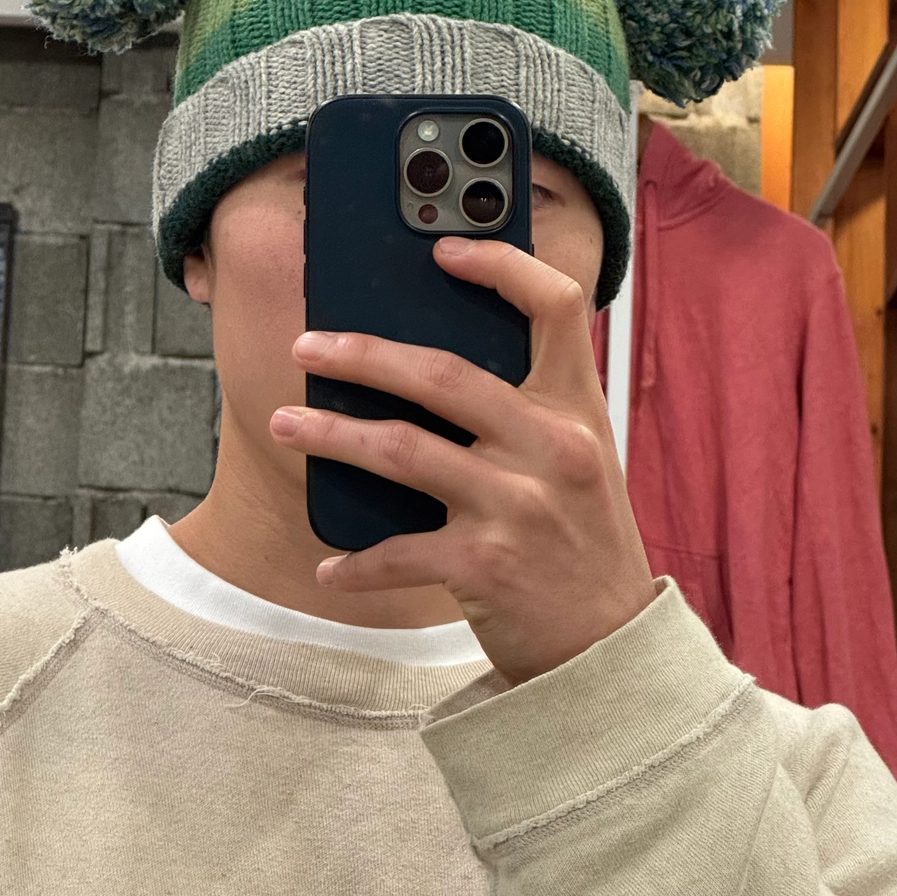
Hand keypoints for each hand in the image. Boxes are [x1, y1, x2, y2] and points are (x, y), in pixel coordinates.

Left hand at [268, 235, 656, 684]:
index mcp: (575, 407)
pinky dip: (357, 562)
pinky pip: (398, 552)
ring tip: (287, 423)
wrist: (610, 644)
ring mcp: (518, 505)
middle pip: (441, 374)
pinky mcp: (486, 566)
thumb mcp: (577, 458)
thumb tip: (424, 367)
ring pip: (401, 450)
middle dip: (362, 355)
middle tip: (307, 345)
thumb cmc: (581, 538)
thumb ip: (525, 411)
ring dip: (331, 434)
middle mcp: (550, 446)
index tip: (444, 251)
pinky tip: (329, 566)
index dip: (502, 267)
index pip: (557, 307)